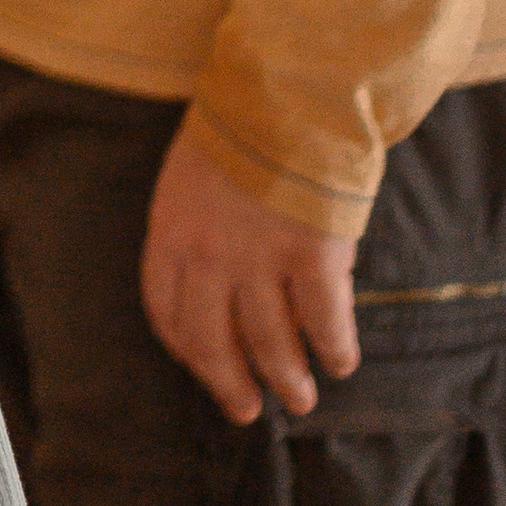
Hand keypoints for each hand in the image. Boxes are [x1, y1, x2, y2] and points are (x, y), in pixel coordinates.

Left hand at [140, 116, 360, 422]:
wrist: (284, 95)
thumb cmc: (237, 131)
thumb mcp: (190, 178)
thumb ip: (195, 231)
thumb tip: (219, 283)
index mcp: (171, 233)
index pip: (165, 311)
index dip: (184, 351)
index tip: (201, 368)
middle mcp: (209, 257)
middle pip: (212, 343)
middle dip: (229, 385)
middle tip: (245, 410)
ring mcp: (260, 261)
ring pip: (270, 345)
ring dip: (286, 379)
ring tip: (299, 398)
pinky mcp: (312, 258)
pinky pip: (324, 323)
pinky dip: (334, 350)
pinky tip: (340, 362)